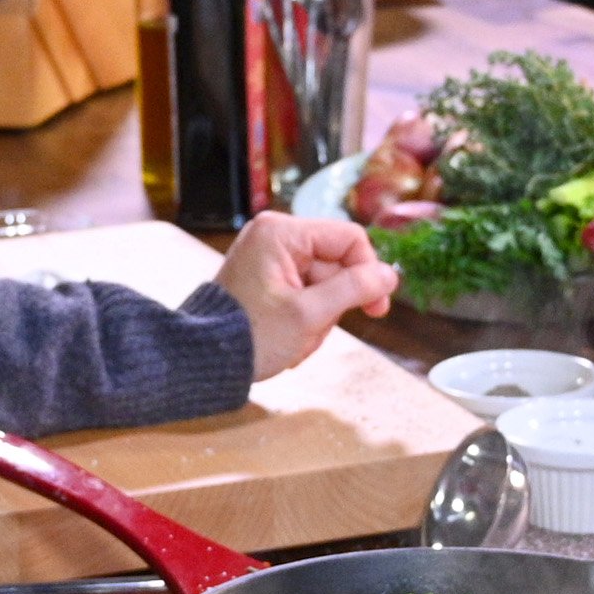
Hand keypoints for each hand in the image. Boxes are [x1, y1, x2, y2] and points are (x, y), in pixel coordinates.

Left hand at [214, 210, 397, 378]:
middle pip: (336, 262)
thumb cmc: (251, 336)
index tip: (377, 309)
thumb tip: (390, 275)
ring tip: (296, 339)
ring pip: (324, 282)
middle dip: (334, 303)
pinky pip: (305, 291)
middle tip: (314, 331)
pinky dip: (305, 317)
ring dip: (320, 316)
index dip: (368, 272)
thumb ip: (354, 289)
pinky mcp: (267, 276)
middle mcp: (274, 235)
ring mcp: (269, 256)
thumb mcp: (309, 314)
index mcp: (281, 232)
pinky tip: (290, 337)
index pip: (348, 239)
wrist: (204, 361)